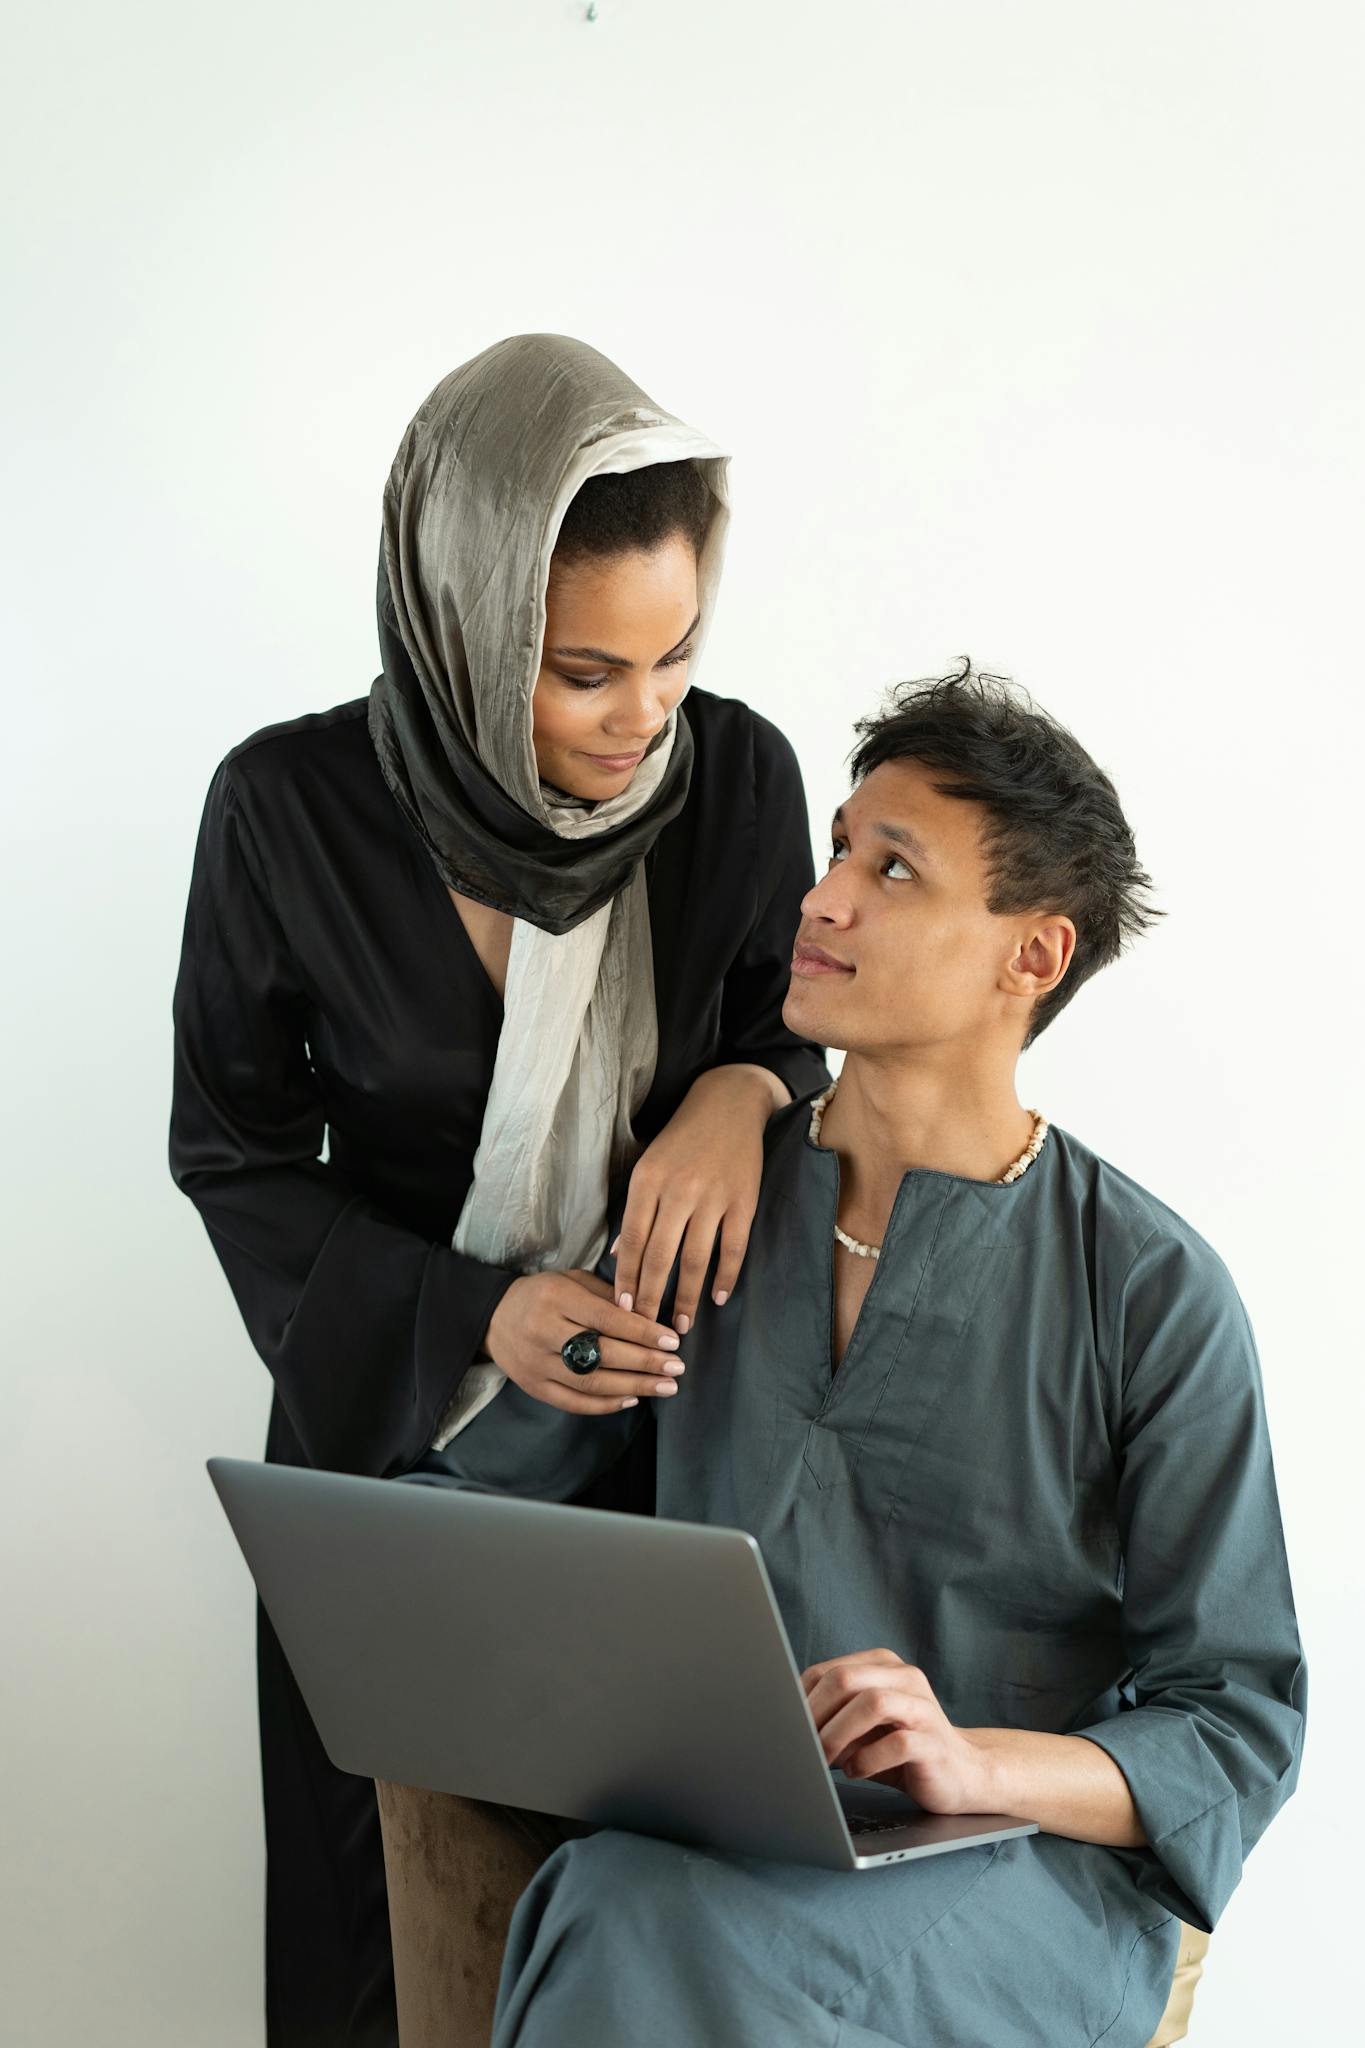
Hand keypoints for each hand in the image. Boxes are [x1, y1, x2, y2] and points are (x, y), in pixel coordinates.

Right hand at [484, 1269, 684, 1415]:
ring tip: (666, 1386)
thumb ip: (608, 1296)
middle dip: (645, 1362)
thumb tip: (647, 1315)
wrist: (494, 1316)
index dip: (642, 1332)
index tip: (673, 1341)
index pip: (607, 1319)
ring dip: (634, 1387)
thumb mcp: (573, 1280)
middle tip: (677, 1367)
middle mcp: (544, 1332)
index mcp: (556, 1299)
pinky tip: (633, 1398)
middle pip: (602, 1353)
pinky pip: (574, 1402)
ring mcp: (537, 1364)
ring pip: (591, 1382)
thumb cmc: (544, 1294)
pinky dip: (606, 1404)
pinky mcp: (534, 1387)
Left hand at [611, 1064, 788, 1333]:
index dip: (625, 1280)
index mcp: (647, 1182)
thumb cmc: (681, 1139)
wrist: (728, 1104)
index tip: (621, 1310)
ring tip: (681, 1324)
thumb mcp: (647, 1166)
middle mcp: (678, 1191)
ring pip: (695, 1260)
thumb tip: (614, 1257)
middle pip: (659, 1258)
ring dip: (686, 1297)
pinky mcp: (744, 1201)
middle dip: (650, 1300)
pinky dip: (725, 1276)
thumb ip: (632, 1211)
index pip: (630, 1242)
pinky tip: (717, 1298)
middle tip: (645, 1329)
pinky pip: (733, 1248)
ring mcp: (713, 1197)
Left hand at [800, 1649, 991, 1813]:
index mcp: (883, 1666)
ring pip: (873, 1703)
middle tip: (799, 1743)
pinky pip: (897, 1744)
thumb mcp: (862, 1727)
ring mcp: (923, 1708)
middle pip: (847, 1679)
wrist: (961, 1774)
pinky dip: (867, 1759)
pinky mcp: (935, 1742)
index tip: (785, 1725)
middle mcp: (905, 1678)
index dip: (801, 1699)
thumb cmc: (900, 1750)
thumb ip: (834, 1716)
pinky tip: (855, 1771)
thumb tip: (788, 1724)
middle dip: (815, 1713)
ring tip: (824, 1758)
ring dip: (838, 1733)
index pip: (829, 1670)